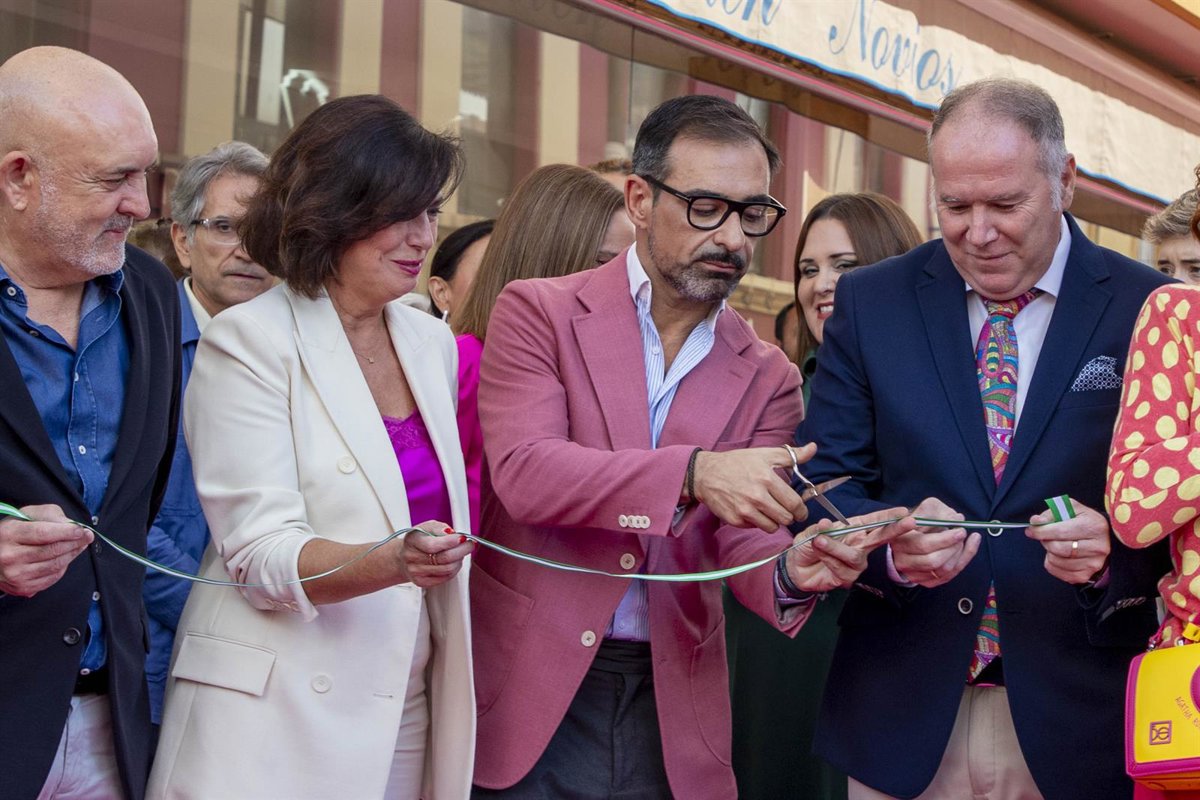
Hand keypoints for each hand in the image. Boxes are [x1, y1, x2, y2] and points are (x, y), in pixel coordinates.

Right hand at [0, 504, 92, 596]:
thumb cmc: (13, 532)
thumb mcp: (27, 515)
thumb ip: (50, 516)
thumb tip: (72, 526)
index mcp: (9, 534)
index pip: (43, 533)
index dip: (66, 532)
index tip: (82, 530)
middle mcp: (9, 556)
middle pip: (52, 550)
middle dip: (75, 542)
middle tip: (88, 536)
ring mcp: (15, 575)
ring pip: (55, 565)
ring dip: (72, 554)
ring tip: (80, 545)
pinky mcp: (22, 588)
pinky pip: (52, 577)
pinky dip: (63, 567)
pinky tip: (65, 558)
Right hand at [397, 520, 473, 588]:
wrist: (404, 557)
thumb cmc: (419, 540)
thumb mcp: (427, 526)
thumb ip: (439, 527)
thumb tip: (451, 533)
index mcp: (412, 540)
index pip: (433, 545)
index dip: (451, 542)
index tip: (463, 538)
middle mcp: (411, 557)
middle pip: (444, 558)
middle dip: (461, 551)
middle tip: (469, 545)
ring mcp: (415, 571)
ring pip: (447, 569)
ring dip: (459, 560)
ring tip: (460, 553)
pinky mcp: (421, 582)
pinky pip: (445, 577)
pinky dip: (454, 569)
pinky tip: (453, 562)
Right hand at [692, 443, 813, 532]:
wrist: (706, 473)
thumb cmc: (737, 462)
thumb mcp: (764, 454)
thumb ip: (791, 455)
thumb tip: (813, 448)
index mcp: (767, 479)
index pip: (794, 504)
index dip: (801, 510)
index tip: (800, 511)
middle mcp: (756, 496)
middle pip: (785, 518)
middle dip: (788, 516)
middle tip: (785, 511)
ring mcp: (744, 510)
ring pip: (772, 527)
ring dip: (774, 521)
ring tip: (769, 511)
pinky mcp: (735, 520)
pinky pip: (755, 528)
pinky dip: (757, 522)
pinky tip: (753, 511)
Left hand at [786, 507, 915, 591]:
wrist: (796, 568)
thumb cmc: (808, 545)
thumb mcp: (811, 532)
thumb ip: (820, 528)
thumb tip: (827, 523)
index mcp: (854, 528)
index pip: (874, 521)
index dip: (888, 516)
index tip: (904, 512)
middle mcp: (859, 544)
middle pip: (880, 537)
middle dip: (895, 529)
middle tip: (909, 522)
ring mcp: (856, 562)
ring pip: (855, 555)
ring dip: (835, 547)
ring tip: (818, 542)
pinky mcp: (849, 577)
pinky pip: (842, 568)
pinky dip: (828, 559)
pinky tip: (819, 556)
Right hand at [891, 497, 978, 587]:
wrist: (911, 535)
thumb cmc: (921, 520)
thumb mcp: (927, 508)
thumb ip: (940, 511)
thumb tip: (957, 520)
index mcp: (898, 540)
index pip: (922, 544)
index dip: (944, 539)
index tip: (959, 529)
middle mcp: (902, 559)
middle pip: (933, 560)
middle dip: (954, 546)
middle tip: (962, 532)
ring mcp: (912, 573)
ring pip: (942, 569)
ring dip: (959, 554)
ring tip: (964, 539)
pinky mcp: (924, 581)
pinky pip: (948, 576)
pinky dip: (962, 561)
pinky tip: (967, 548)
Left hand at [1025, 498, 1109, 583]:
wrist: (1102, 539)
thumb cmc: (1083, 521)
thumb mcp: (1071, 509)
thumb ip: (1053, 512)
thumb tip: (1036, 521)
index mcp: (1094, 527)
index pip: (1061, 532)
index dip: (1041, 530)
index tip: (1031, 529)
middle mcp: (1097, 547)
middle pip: (1057, 548)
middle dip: (1046, 541)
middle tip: (1046, 536)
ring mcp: (1092, 564)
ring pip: (1056, 560)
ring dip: (1049, 552)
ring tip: (1056, 544)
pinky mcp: (1084, 576)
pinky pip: (1056, 571)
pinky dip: (1051, 563)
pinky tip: (1059, 555)